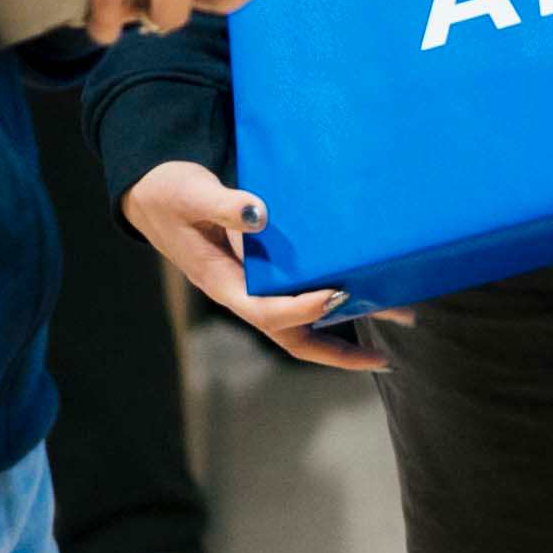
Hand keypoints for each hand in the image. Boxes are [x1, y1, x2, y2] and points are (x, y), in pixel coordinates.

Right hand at [121, 154, 394, 370]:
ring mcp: (252, 287)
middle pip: (291, 337)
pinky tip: (368, 290)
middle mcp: (241, 293)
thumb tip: (258, 215)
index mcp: (221, 282)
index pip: (264, 311)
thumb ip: (224, 205)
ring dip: (346, 329)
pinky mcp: (263, 274)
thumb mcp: (192, 194)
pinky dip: (333, 302)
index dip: (302, 309)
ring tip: (398, 321)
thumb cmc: (171, 193)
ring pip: (301, 323)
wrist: (154, 193)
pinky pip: (301, 298)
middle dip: (336, 352)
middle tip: (383, 359)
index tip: (339, 295)